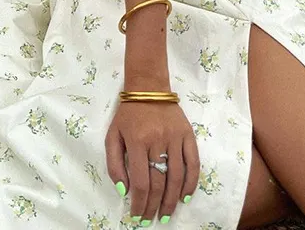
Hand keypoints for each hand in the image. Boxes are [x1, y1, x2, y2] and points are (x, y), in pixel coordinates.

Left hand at [105, 101, 199, 223]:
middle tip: (151, 219)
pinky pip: (193, 162)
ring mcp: (174, 137)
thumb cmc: (128, 114)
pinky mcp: (188, 134)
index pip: (140, 181)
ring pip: (177, 176)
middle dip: (154, 206)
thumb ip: (114, 164)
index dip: (139, 203)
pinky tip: (185, 196)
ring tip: (167, 214)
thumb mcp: (112, 136)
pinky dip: (191, 182)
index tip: (137, 216)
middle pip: (159, 182)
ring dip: (172, 200)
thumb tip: (124, 191)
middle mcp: (157, 140)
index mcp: (136, 141)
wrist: (149, 88)